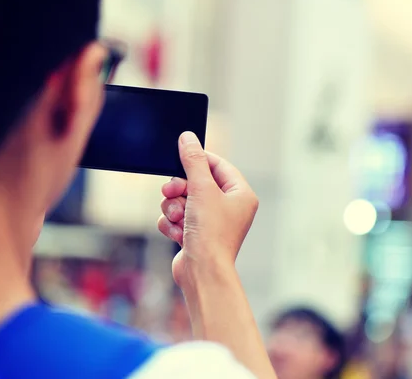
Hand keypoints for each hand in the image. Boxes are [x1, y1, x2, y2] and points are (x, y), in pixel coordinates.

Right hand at [157, 132, 257, 288]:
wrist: (202, 273)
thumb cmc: (211, 233)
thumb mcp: (202, 189)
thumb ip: (193, 161)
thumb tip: (188, 138)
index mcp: (241, 194)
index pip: (218, 165)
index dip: (198, 160)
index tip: (180, 155)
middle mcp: (229, 207)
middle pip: (196, 182)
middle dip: (180, 188)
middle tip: (171, 191)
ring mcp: (212, 222)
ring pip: (183, 200)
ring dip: (173, 207)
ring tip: (176, 217)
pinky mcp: (196, 234)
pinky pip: (177, 217)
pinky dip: (172, 223)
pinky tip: (176, 233)